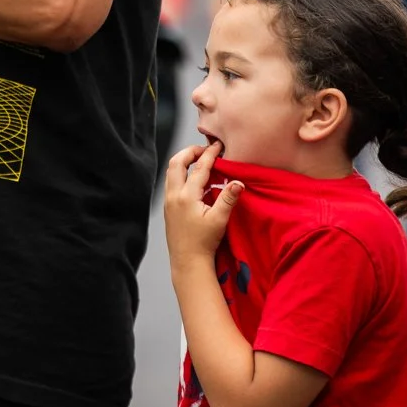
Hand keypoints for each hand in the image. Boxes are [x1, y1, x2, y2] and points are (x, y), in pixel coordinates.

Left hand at [164, 143, 239, 269]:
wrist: (187, 261)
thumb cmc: (204, 242)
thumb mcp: (219, 220)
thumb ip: (228, 198)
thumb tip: (238, 181)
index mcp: (187, 196)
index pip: (199, 167)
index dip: (210, 154)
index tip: (218, 145)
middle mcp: (174, 195)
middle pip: (176, 162)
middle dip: (190, 152)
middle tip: (204, 149)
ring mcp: (168, 201)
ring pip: (171, 171)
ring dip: (184, 161)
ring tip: (199, 160)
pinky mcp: (168, 207)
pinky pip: (171, 182)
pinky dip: (181, 173)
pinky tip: (194, 179)